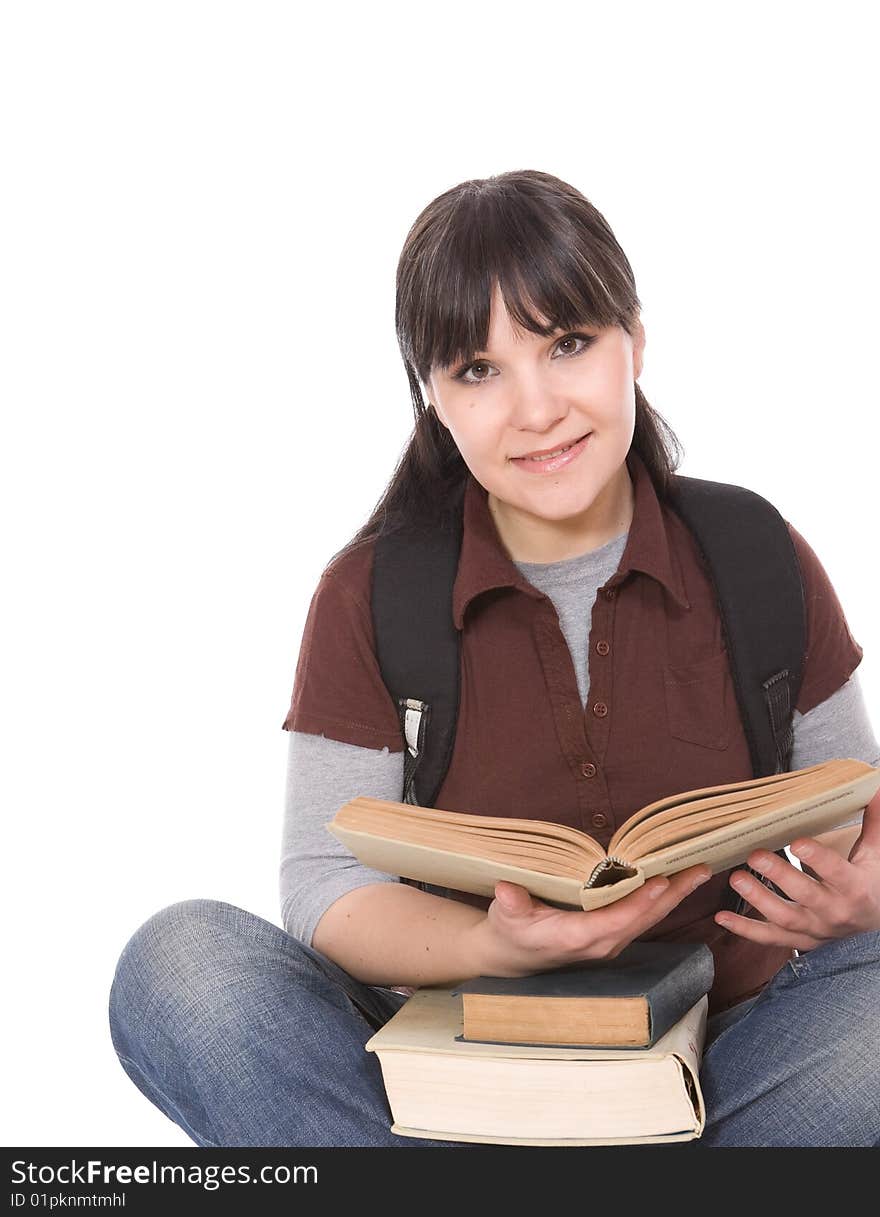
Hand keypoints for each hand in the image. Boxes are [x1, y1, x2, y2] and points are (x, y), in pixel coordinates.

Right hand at [468, 863, 712, 977]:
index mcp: (576, 937)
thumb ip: (511, 905)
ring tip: (699, 871)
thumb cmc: (511, 931)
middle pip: (643, 919)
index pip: (613, 921)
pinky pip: (644, 917)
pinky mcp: (614, 936)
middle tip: (700, 869)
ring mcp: (611, 942)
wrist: (516, 955)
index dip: (637, 904)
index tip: (660, 883)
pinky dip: (663, 900)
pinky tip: (678, 883)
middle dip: (673, 895)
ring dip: (675, 896)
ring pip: (649, 918)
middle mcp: (601, 943)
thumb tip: (506, 890)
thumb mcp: (505, 917)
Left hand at [713, 786, 879, 950]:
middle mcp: (833, 911)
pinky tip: (722, 917)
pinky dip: (745, 930)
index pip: (835, 871)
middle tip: (754, 855)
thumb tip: (875, 790)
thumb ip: (873, 825)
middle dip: (779, 875)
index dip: (817, 857)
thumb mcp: (874, 857)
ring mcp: (814, 928)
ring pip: (784, 918)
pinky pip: (769, 938)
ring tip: (736, 878)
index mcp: (853, 887)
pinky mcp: (798, 940)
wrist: (872, 929)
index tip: (797, 841)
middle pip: (805, 895)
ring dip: (757, 900)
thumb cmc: (868, 886)